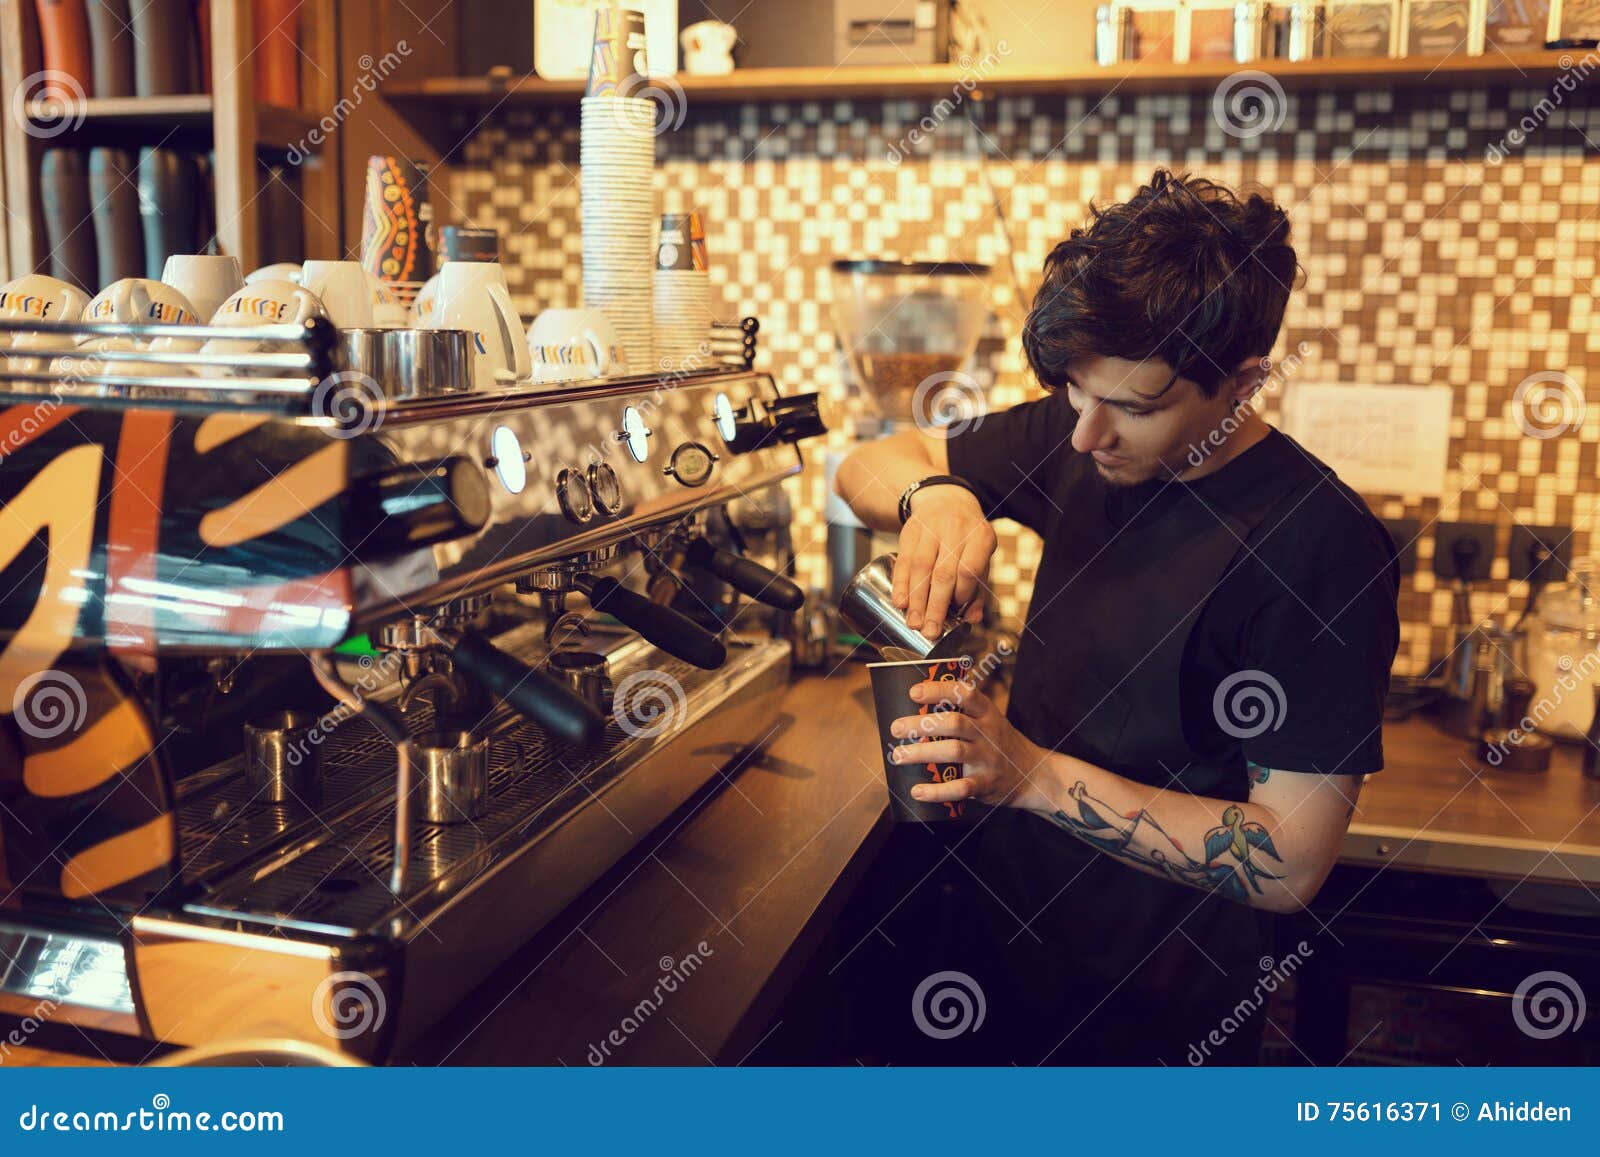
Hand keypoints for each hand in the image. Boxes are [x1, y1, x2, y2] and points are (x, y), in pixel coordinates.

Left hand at [888, 679, 1050, 809]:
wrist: (1032, 773)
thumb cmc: (997, 742)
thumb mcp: (988, 719)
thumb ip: (961, 710)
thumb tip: (915, 701)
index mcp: (986, 712)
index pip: (964, 694)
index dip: (938, 690)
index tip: (913, 692)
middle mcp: (988, 733)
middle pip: (954, 723)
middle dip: (921, 724)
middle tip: (896, 728)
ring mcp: (988, 759)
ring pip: (954, 752)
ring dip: (923, 753)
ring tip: (899, 756)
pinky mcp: (986, 784)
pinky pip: (961, 788)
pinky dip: (937, 791)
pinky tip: (917, 791)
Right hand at [892, 485, 995, 640]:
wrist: (945, 500)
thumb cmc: (967, 538)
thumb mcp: (980, 556)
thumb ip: (978, 588)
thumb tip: (972, 619)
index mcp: (980, 536)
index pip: (969, 569)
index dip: (961, 593)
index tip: (955, 611)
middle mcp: (956, 529)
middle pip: (943, 572)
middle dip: (935, 605)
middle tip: (929, 630)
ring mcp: (930, 528)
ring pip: (920, 567)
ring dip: (916, 598)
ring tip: (914, 622)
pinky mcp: (910, 530)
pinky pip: (903, 560)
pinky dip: (900, 583)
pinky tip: (900, 601)